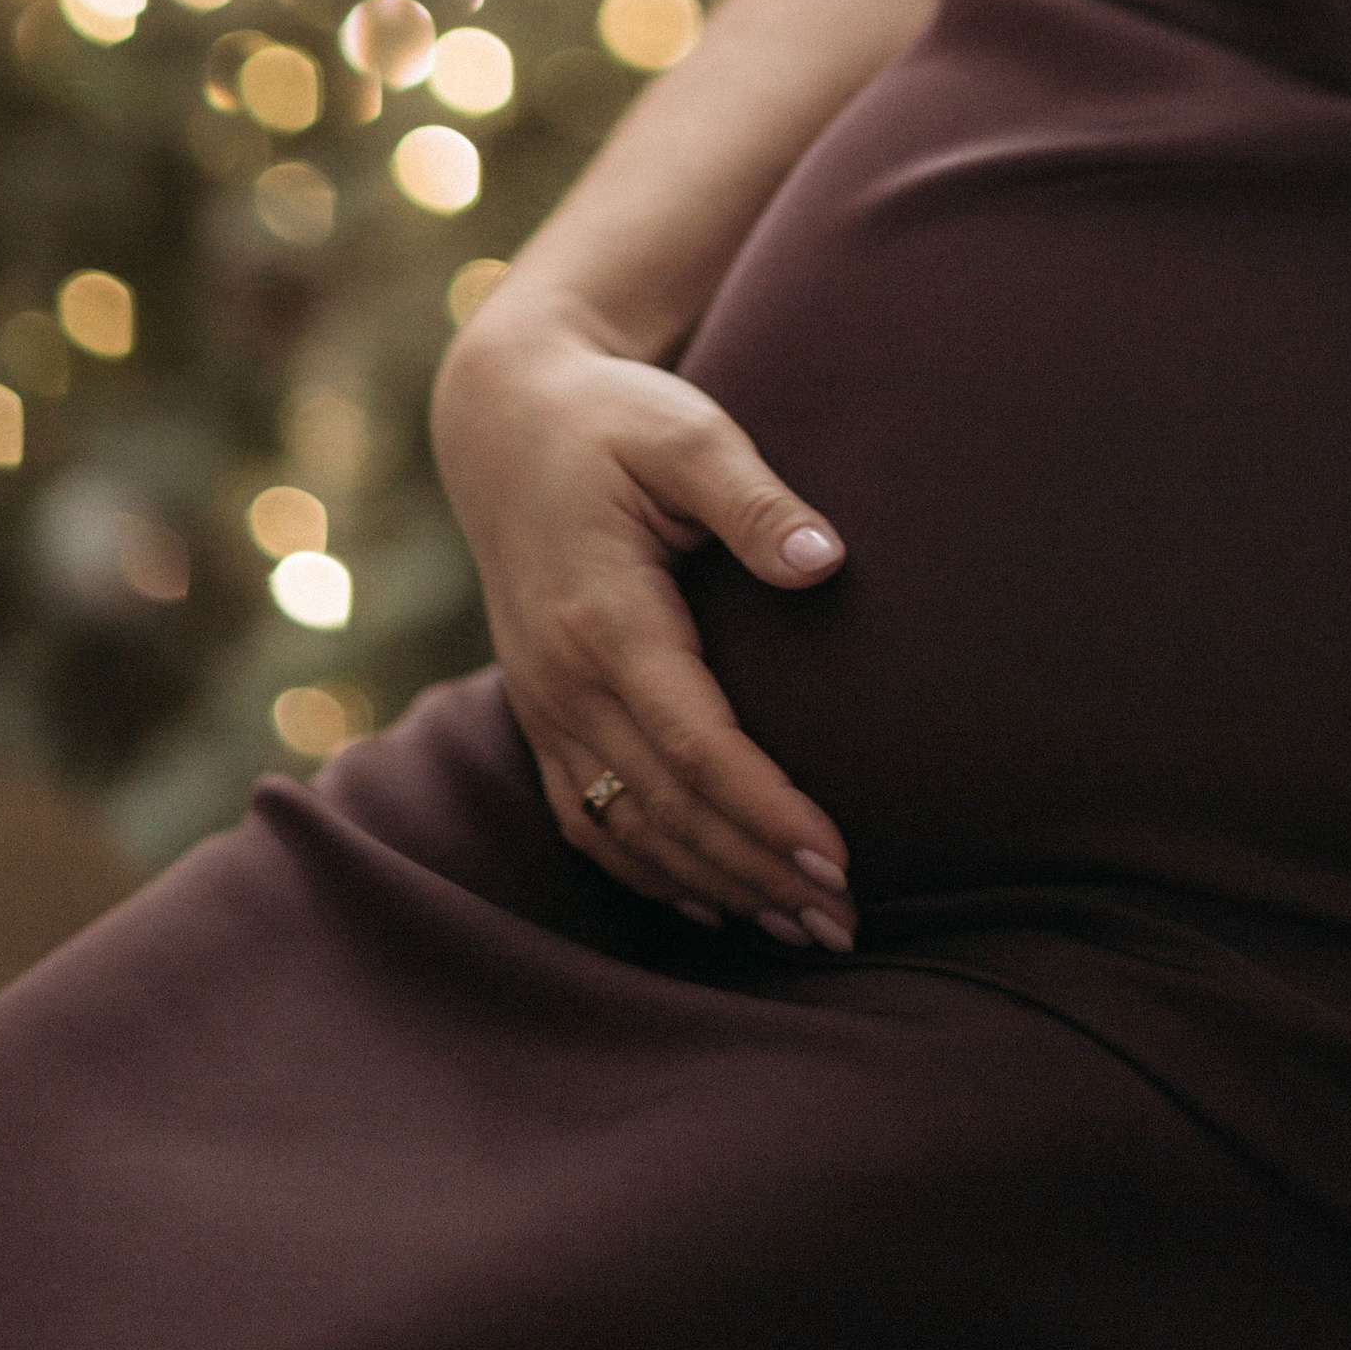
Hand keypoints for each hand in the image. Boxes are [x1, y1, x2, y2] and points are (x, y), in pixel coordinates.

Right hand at [430, 295, 857, 952]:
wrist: (505, 419)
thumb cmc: (613, 419)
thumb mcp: (687, 431)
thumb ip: (755, 499)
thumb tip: (825, 562)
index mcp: (606, 617)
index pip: (695, 745)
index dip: (766, 812)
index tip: (837, 860)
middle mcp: (564, 679)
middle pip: (666, 809)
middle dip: (756, 875)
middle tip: (845, 924)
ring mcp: (545, 703)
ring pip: (627, 829)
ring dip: (715, 887)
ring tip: (802, 931)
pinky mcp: (543, 710)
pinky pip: (589, 818)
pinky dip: (649, 871)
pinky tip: (711, 902)